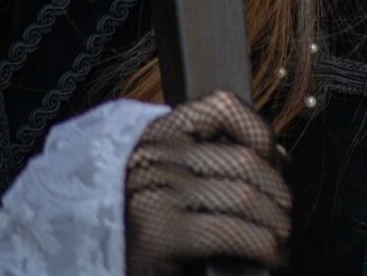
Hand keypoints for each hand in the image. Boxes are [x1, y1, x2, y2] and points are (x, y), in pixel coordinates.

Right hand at [124, 89, 290, 273]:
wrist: (82, 259)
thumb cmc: (132, 223)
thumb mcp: (164, 176)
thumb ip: (211, 157)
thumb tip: (279, 158)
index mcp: (157, 132)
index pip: (224, 107)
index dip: (262, 135)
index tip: (276, 165)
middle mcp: (155, 154)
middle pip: (245, 159)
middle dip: (277, 191)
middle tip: (284, 217)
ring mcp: (156, 191)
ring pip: (244, 196)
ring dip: (275, 224)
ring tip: (280, 242)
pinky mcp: (159, 233)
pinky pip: (231, 232)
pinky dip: (263, 246)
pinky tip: (271, 257)